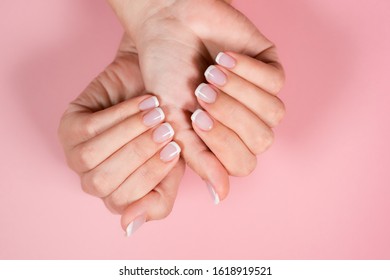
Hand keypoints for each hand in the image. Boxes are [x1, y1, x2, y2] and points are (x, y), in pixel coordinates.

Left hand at [58, 36, 184, 235]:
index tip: (175, 150)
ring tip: (157, 114)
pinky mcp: (68, 126)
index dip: (150, 176)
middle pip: (103, 183)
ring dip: (130, 134)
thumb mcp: (172, 167)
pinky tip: (144, 103)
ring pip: (92, 158)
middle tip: (166, 130)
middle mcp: (92, 180)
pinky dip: (121, 116)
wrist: (156, 85)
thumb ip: (160, 200)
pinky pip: (90, 128)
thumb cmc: (166, 128)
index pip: (123, 203)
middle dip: (139, 154)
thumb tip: (128, 228)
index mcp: (117, 195)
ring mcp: (75, 154)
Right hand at [108, 0, 284, 199]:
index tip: (194, 117)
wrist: (168, 28)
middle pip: (262, 141)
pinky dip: (246, 70)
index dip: (222, 145)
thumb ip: (198, 158)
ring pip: (274, 113)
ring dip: (237, 92)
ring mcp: (260, 96)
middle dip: (230, 116)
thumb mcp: (173, 121)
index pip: (243, 165)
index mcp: (222, 140)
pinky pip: (274, 81)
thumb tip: (220, 196)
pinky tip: (223, 58)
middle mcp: (245, 122)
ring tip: (211, 72)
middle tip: (201, 92)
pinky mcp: (269, 68)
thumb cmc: (166, 75)